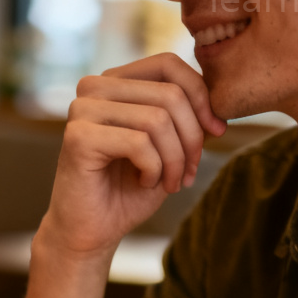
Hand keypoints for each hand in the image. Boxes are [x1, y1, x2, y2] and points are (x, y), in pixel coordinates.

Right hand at [40, 53, 227, 258]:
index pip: (167, 64)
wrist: (92, 233)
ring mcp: (83, 110)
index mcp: (114, 82)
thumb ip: (187, 117)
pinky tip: (144, 183)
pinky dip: (153, 169)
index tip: (217, 132)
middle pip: (169, 94)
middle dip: (191, 138)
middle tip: (188, 173)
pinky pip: (139, 143)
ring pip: (157, 120)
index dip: (201, 96)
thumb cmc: (127, 192)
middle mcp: (94, 88)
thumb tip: (219, 99)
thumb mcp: (168, 148)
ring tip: (168, 183)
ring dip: (174, 160)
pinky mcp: (78, 137)